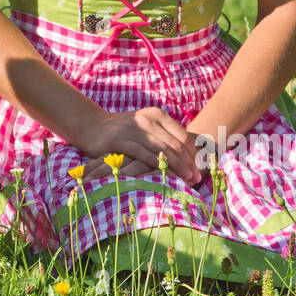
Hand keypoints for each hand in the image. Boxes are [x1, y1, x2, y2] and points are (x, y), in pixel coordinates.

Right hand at [77, 106, 204, 184]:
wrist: (93, 126)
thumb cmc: (125, 132)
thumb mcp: (147, 127)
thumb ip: (166, 137)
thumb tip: (193, 154)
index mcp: (157, 115)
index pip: (182, 136)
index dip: (194, 154)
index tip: (202, 169)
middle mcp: (147, 119)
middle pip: (175, 144)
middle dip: (189, 163)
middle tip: (198, 179)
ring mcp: (133, 129)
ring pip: (162, 150)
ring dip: (177, 166)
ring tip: (186, 180)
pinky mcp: (119, 140)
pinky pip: (142, 154)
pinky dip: (156, 165)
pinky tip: (164, 176)